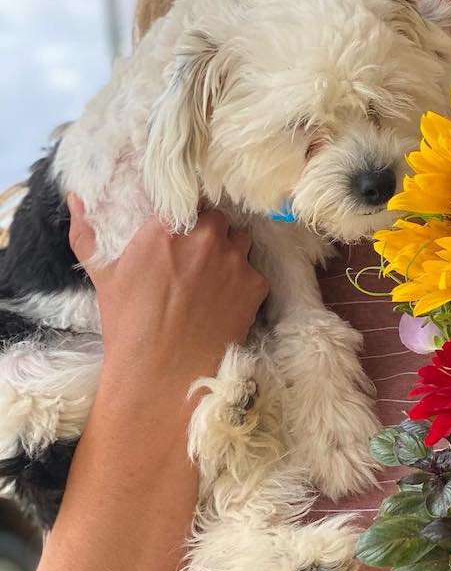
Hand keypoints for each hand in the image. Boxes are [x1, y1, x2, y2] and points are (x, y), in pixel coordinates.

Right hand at [67, 194, 268, 387]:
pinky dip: (244, 282)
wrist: (163, 371)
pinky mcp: (255, 286)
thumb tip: (76, 199)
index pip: (189, 198)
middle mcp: (206, 238)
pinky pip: (255, 272)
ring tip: (213, 275)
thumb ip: (87, 231)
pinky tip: (225, 300)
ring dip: (231, 250)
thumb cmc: (128, 323)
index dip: (189, 209)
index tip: (185, 219)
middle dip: (211, 230)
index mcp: (168, 227)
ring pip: (242, 240)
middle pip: (219, 217)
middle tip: (198, 251)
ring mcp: (235, 261)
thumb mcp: (102, 274)